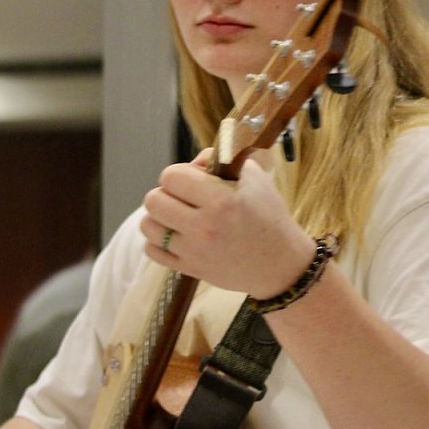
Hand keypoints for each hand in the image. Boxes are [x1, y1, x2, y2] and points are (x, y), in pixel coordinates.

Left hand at [140, 149, 315, 298]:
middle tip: (185, 198)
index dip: (180, 174)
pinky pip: (151, 251)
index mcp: (220, 200)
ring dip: (160, 217)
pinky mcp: (189, 270)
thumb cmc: (269, 215)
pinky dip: (159, 241)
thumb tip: (192, 163)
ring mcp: (193, 251)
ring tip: (179, 216)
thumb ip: (220, 159)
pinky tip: (177, 235)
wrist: (280, 263)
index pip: (171, 176)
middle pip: (153, 200)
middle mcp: (203, 227)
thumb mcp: (254, 177)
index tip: (194, 180)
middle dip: (167, 193)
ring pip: (148, 225)